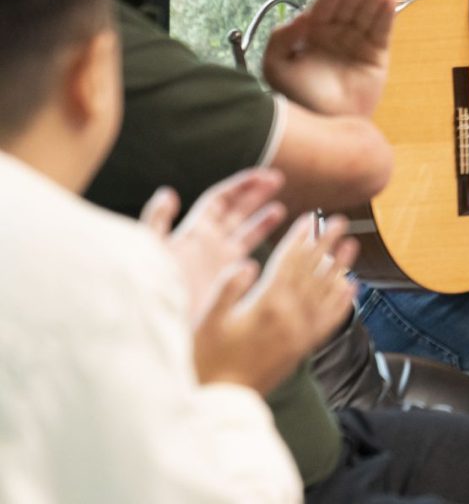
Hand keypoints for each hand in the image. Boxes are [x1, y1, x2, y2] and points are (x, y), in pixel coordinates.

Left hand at [141, 169, 286, 326]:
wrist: (159, 331)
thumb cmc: (151, 290)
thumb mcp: (150, 251)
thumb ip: (157, 221)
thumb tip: (167, 193)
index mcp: (194, 233)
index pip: (221, 200)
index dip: (242, 185)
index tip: (263, 175)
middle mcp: (207, 247)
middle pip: (235, 213)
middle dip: (256, 195)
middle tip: (278, 180)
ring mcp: (218, 266)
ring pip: (243, 237)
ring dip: (261, 221)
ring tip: (280, 209)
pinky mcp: (226, 285)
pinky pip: (248, 262)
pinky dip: (262, 253)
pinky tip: (275, 249)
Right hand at [191, 213, 358, 395]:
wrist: (221, 403)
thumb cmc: (206, 361)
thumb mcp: (207, 321)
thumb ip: (227, 289)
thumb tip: (248, 262)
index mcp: (266, 305)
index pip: (289, 262)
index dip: (301, 238)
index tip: (312, 218)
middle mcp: (291, 317)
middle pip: (313, 271)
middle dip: (327, 243)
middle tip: (341, 221)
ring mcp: (301, 333)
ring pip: (326, 292)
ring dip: (340, 266)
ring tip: (353, 245)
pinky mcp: (303, 348)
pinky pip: (329, 321)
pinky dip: (342, 302)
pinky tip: (351, 289)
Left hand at [261, 0, 397, 116]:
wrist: (326, 124)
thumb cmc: (299, 97)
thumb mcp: (276, 67)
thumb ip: (281, 39)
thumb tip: (302, 17)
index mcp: (311, 34)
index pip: (323, 8)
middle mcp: (335, 35)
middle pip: (348, 7)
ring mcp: (357, 43)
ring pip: (367, 14)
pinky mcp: (376, 54)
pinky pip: (382, 30)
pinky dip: (386, 14)